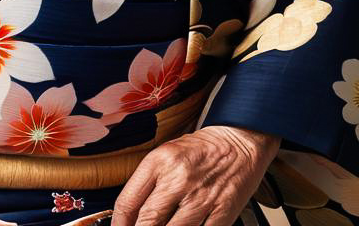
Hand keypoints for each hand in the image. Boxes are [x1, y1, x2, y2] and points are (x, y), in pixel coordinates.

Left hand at [109, 125, 280, 225]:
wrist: (239, 140)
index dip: (119, 224)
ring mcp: (201, 197)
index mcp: (160, 161)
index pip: (128, 201)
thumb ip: (149, 181)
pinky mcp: (222, 211)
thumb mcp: (167, 153)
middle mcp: (178, 178)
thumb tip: (131, 213)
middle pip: (147, 221)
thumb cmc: (201, 149)